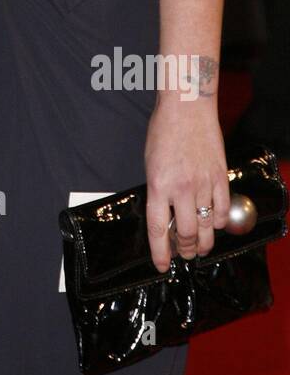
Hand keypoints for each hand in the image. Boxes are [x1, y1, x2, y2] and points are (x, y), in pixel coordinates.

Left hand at [145, 101, 229, 271]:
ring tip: (200, 248)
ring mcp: (203, 184)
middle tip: (184, 255)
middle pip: (185, 234)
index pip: (157, 229)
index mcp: (157, 185)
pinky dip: (219, 223)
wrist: (187, 108)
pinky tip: (214, 224)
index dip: (160, 253)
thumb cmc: (163, 131)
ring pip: (206, 227)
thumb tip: (165, 217)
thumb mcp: (150, 164)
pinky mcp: (220, 177)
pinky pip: (223, 210)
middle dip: (184, 251)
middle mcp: (180, 188)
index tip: (162, 266)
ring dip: (203, 242)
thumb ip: (158, 192)